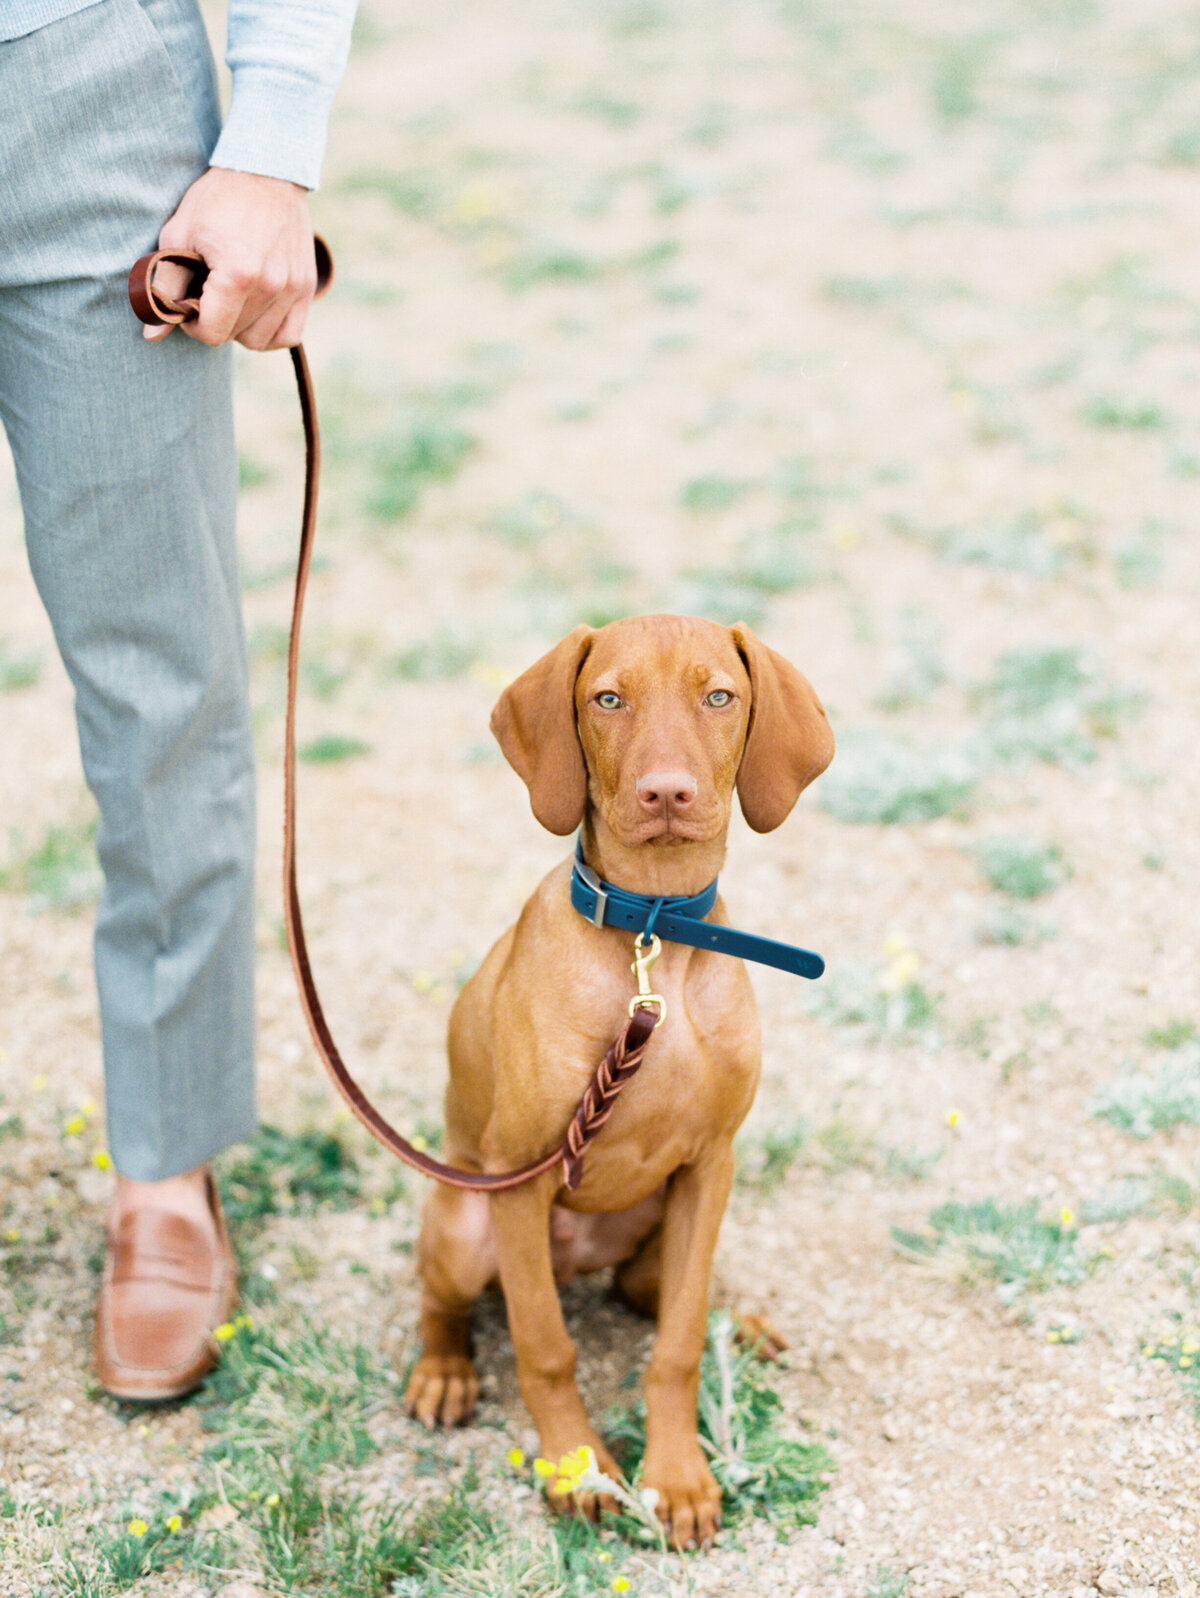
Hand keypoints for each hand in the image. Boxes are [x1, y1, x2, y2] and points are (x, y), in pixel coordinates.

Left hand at [145, 168, 317, 350]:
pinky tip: (256, 314)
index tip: (189, 303)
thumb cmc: (216, 200)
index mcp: (237, 276)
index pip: (212, 334)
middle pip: (235, 336)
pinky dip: (271, 333)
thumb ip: (166, 287)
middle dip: (216, 321)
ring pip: (261, 341)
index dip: (193, 325)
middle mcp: (271, 286)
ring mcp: (293, 288)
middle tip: (208, 293)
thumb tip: (151, 336)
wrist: (266, 170)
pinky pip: (290, 334)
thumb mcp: (179, 236)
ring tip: (232, 300)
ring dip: (242, 328)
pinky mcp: (306, 286)